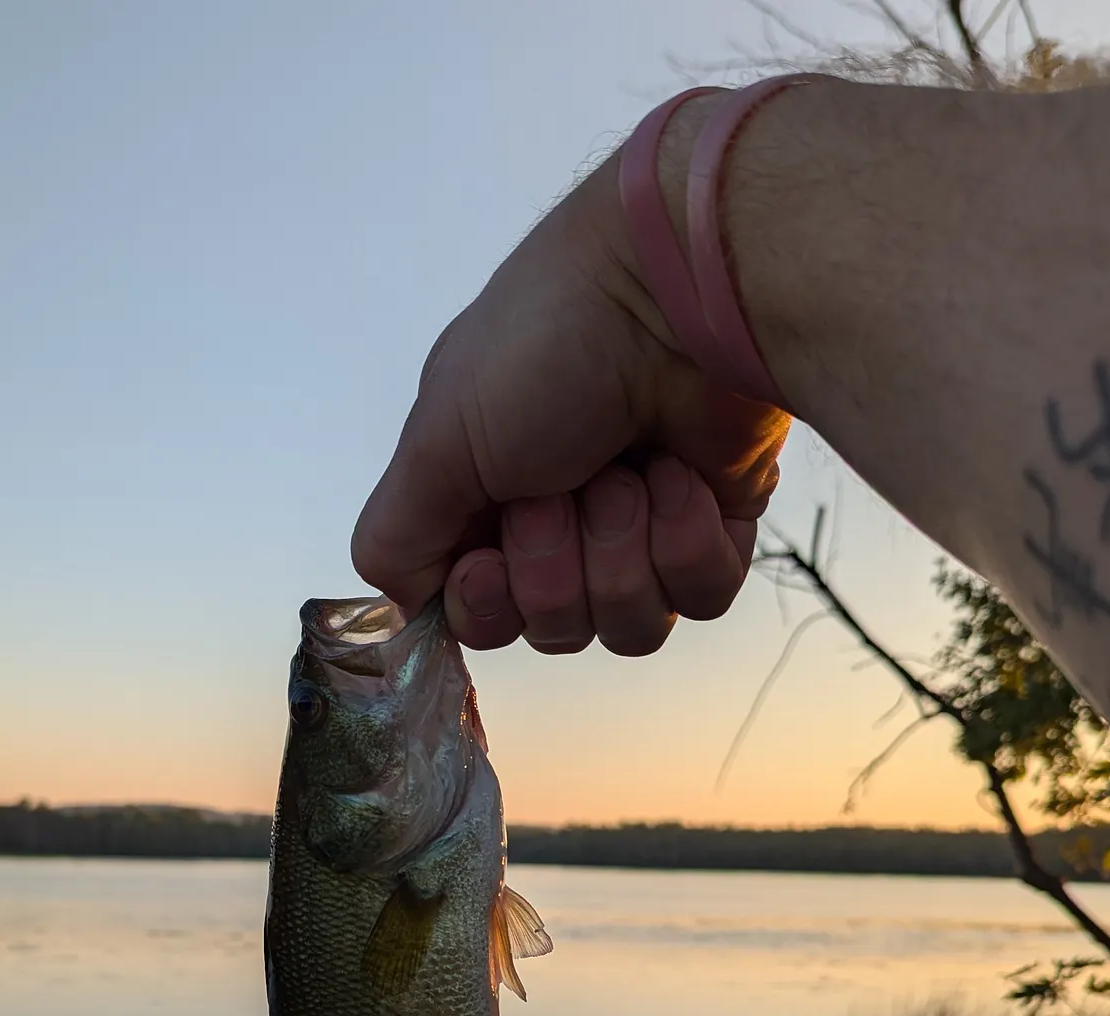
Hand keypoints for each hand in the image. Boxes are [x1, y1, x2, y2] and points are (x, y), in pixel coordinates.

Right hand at [350, 113, 789, 655]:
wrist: (678, 292)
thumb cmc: (549, 343)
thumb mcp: (436, 439)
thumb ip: (394, 540)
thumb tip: (404, 609)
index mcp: (486, 503)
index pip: (479, 617)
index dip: (487, 606)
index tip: (491, 560)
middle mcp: (560, 523)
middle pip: (554, 630)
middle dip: (559, 563)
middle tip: (567, 484)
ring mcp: (640, 530)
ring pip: (629, 628)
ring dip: (623, 547)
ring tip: (631, 469)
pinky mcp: (715, 529)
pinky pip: (699, 600)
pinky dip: (688, 541)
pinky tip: (683, 476)